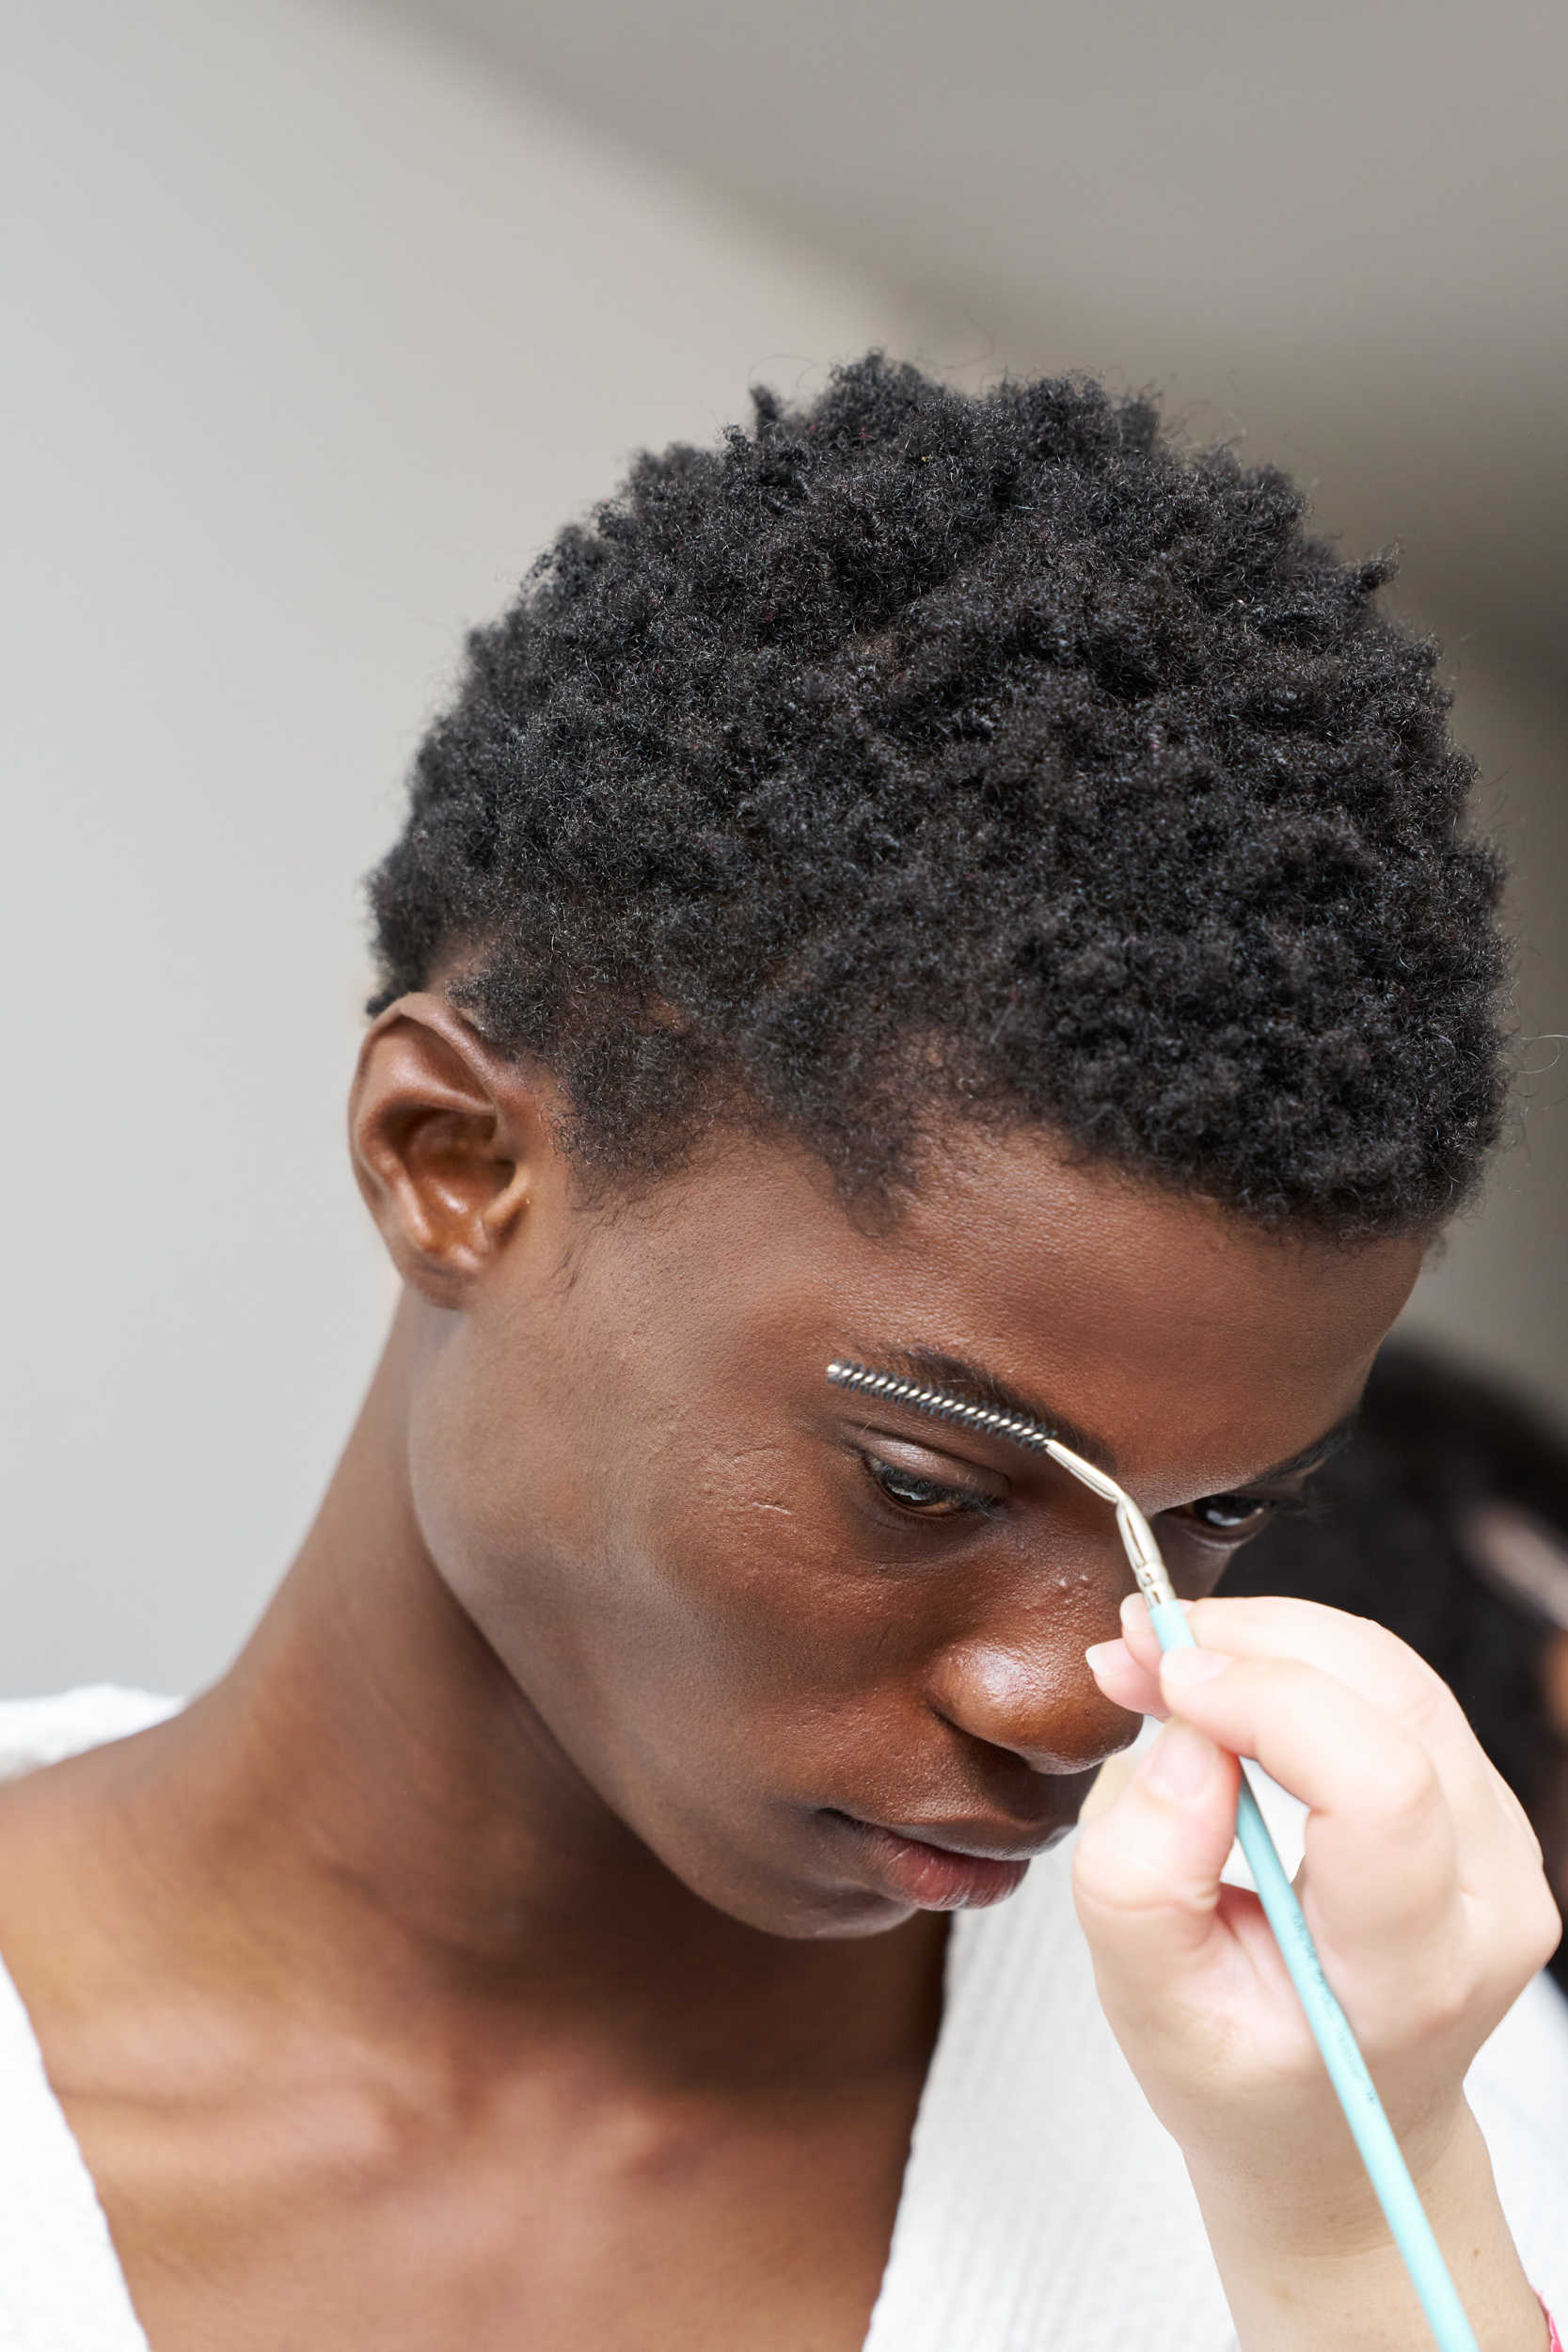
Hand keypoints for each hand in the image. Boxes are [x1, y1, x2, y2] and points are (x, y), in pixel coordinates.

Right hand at [1076, 1593, 1558, 2350]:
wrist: (1325, 2128)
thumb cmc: (1238, 2074)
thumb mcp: (1146, 2007)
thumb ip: (1141, 1878)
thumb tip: (1183, 1737)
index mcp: (1416, 1973)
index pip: (1381, 1789)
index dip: (1267, 1701)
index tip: (1159, 1679)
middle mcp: (1490, 1900)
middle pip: (1394, 1699)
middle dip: (1253, 1641)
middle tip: (1135, 1647)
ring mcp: (1504, 1845)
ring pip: (1394, 1672)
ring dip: (1269, 1637)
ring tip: (1163, 1664)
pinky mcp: (1481, 1802)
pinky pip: (1393, 1685)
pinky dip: (1297, 1659)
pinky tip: (1221, 1686)